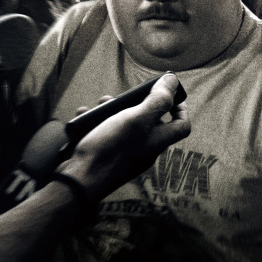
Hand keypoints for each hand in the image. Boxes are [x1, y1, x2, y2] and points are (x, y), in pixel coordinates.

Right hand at [58, 73, 190, 203]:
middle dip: (137, 103)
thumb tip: (173, 82)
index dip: (180, 108)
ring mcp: (126, 154)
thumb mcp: (136, 119)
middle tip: (124, 96)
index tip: (170, 94)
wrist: (80, 179)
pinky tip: (85, 117)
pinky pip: (106, 134)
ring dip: (113, 110)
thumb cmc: (110, 150)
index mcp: (157, 141)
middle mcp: (145, 149)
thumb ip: (157, 100)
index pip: (181, 126)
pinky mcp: (107, 155)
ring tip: (101, 104)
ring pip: (125, 124)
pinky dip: (96, 122)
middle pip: (150, 121)